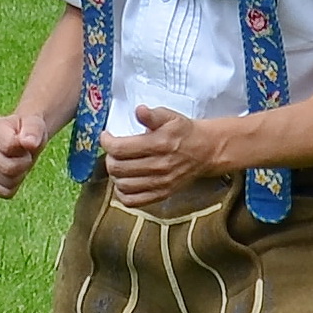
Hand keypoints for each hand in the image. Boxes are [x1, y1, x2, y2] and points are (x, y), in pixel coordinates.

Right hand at [0, 109, 53, 198]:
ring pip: (6, 182)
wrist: (24, 140)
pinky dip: (12, 187)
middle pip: (8, 169)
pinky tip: (12, 175)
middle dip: (23, 164)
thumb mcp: (36, 125)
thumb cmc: (30, 131)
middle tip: (24, 154)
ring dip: (19, 176)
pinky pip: (2, 192)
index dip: (25, 149)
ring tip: (17, 162)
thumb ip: (33, 130)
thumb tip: (29, 143)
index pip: (9, 147)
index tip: (26, 142)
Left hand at [99, 104, 226, 207]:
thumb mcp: (170, 117)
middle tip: (113, 152)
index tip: (107, 137)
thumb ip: (152, 115)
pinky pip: (133, 201)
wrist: (205, 151)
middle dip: (109, 158)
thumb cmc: (184, 133)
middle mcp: (159, 166)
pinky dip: (123, 193)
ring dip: (115, 176)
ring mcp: (160, 183)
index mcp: (159, 144)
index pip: (120, 148)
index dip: (106, 142)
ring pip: (123, 185)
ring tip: (119, 166)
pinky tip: (125, 182)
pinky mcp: (162, 194)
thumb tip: (139, 111)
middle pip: (118, 168)